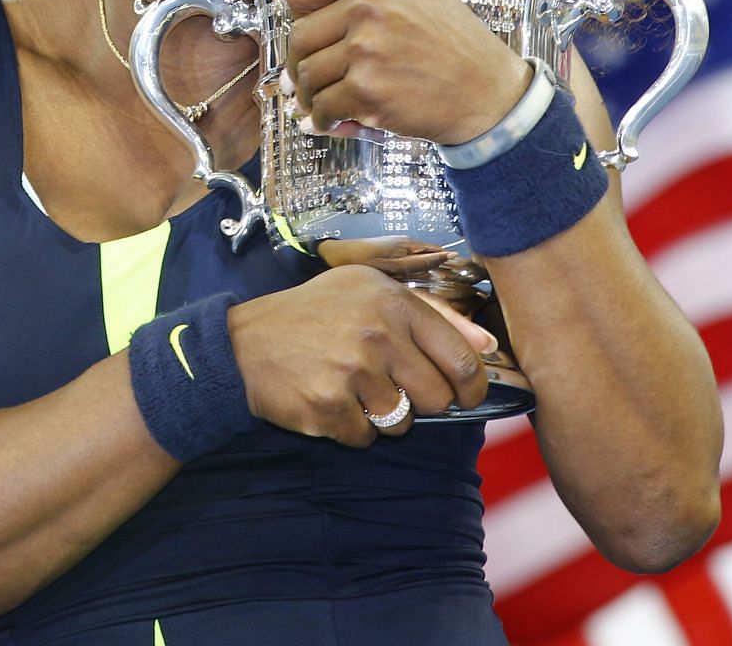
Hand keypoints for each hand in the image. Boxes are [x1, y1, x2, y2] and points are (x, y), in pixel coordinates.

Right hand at [227, 265, 493, 445]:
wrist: (245, 343)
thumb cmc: (315, 314)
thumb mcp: (371, 292)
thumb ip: (433, 317)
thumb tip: (486, 346)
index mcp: (395, 303)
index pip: (462, 359)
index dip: (471, 387)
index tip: (466, 396)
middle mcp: (378, 336)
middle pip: (437, 398)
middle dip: (422, 401)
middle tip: (393, 388)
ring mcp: (353, 374)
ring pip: (402, 422)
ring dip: (383, 416)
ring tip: (353, 389)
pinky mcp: (329, 408)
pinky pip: (365, 438)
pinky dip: (351, 429)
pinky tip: (330, 401)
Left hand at [279, 0, 531, 144]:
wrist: (487, 91)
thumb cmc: (452, 40)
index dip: (300, 15)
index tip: (308, 30)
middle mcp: (368, 7)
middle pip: (298, 37)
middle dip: (300, 63)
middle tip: (309, 76)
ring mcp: (366, 50)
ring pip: (306, 76)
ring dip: (309, 96)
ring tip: (324, 101)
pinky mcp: (367, 91)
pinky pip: (322, 107)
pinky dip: (323, 120)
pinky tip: (335, 120)